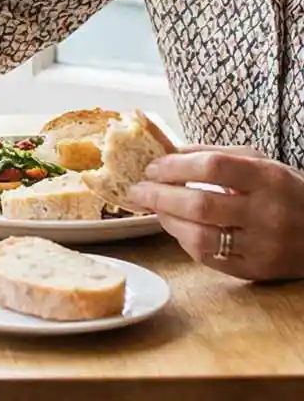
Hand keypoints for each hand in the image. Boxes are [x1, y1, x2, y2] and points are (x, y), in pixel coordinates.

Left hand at [128, 145, 303, 279]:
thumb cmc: (286, 190)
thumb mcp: (260, 162)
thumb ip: (216, 155)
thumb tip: (168, 152)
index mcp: (268, 178)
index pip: (212, 167)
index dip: (175, 166)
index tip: (152, 167)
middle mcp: (267, 213)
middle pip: (200, 205)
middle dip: (160, 196)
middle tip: (137, 190)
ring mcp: (263, 246)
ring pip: (202, 237)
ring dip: (168, 221)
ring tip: (154, 208)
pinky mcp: (258, 271)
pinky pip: (210, 259)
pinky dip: (185, 242)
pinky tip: (177, 228)